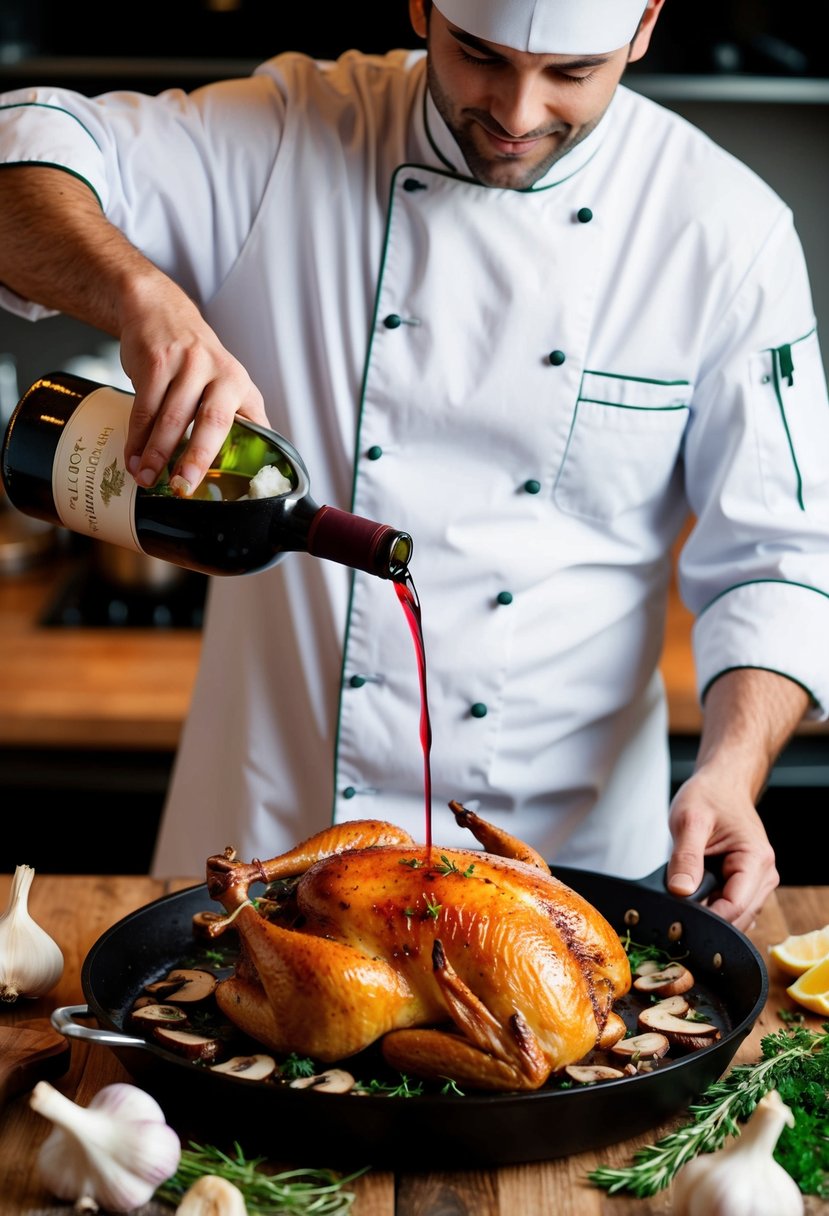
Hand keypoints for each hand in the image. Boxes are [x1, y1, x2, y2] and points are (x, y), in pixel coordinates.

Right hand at [118, 274, 268, 492]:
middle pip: (212, 422)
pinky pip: (145, 407)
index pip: (249, 427)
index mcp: (241, 385)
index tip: (228, 488)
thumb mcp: (226, 382)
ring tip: (146, 478)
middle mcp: (220, 372)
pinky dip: (137, 436)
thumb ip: (237, 419)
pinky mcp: (157, 361)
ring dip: (156, 454)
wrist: (160, 311)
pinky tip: (133, 455)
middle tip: (182, 487)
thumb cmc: (194, 360)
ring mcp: (188, 364)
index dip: (243, 459)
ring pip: (172, 419)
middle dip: (196, 459)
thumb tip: (244, 470)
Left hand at [666, 767, 778, 931]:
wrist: (722, 785)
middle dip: (708, 917)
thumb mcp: (689, 821)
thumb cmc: (710, 796)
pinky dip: (713, 907)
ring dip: (711, 912)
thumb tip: (680, 892)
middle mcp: (764, 875)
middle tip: (678, 905)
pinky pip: (732, 909)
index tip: (680, 914)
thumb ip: (685, 858)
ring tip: (687, 892)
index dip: (706, 916)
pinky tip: (697, 894)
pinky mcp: (747, 885)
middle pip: (738, 917)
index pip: (735, 907)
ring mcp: (758, 882)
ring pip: (735, 917)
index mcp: (756, 860)